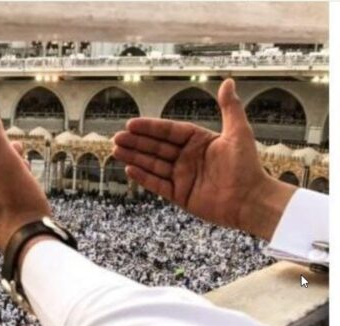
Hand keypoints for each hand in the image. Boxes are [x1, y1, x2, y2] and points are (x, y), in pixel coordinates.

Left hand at [0, 101, 51, 252]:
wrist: (28, 244)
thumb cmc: (20, 204)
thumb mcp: (8, 162)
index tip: (12, 142)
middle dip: (4, 159)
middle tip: (21, 155)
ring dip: (9, 177)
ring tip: (26, 176)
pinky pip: (3, 204)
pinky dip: (12, 195)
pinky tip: (25, 200)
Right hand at [112, 78, 295, 240]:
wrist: (251, 200)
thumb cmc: (248, 166)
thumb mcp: (238, 132)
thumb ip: (229, 107)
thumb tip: (228, 81)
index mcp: (199, 142)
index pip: (169, 131)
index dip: (150, 127)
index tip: (131, 124)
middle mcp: (188, 158)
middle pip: (157, 147)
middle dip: (136, 142)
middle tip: (117, 137)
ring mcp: (182, 177)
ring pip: (153, 164)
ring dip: (135, 157)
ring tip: (117, 150)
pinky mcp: (180, 195)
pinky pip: (157, 184)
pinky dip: (143, 177)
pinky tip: (129, 169)